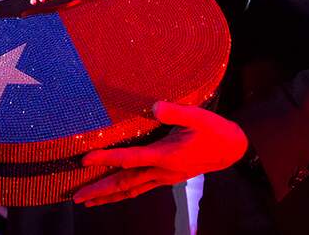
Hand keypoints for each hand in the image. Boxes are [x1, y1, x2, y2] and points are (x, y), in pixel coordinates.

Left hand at [72, 101, 247, 206]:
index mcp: (166, 156)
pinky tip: (114, 195)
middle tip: (76, 197)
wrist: (232, 149)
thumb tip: (155, 107)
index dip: (106, 159)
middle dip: (99, 190)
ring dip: (108, 196)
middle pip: (124, 183)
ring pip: (130, 189)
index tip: (85, 159)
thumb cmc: (214, 130)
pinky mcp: (166, 178)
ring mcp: (164, 177)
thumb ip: (176, 112)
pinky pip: (139, 188)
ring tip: (87, 202)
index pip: (129, 159)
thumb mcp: (198, 116)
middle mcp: (162, 171)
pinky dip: (123, 193)